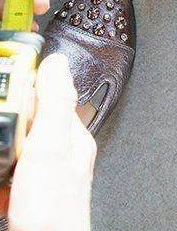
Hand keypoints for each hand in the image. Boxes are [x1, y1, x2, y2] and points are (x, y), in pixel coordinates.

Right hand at [8, 54, 95, 230]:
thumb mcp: (52, 146)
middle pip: (27, 119)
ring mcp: (41, 173)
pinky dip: (1, 170)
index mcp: (72, 134)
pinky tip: (1, 181)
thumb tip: (57, 62)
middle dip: (9, 119)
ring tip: (4, 161)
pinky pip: (8, 169)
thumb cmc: (54, 212)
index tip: (7, 79)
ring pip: (16, 144)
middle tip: (6, 138)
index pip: (49, 92)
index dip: (25, 84)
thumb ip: (55, 103)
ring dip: (3, 144)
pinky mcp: (24, 192)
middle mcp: (60, 151)